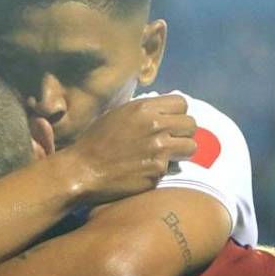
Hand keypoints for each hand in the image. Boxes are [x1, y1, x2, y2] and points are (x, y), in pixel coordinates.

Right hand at [63, 94, 197, 204]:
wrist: (83, 170)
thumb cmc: (96, 141)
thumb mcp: (118, 114)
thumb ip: (144, 112)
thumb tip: (164, 112)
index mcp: (144, 108)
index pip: (182, 103)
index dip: (178, 114)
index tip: (171, 123)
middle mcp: (155, 126)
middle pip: (191, 124)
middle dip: (184, 133)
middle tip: (172, 141)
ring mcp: (158, 149)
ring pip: (191, 147)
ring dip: (181, 152)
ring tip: (166, 156)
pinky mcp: (157, 171)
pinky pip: (172, 168)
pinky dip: (161, 170)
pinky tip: (145, 171)